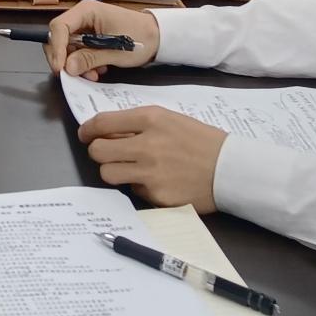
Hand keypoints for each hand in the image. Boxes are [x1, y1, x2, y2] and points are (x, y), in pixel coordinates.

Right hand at [46, 0, 160, 78]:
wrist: (158, 37)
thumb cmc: (140, 37)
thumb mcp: (115, 51)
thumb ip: (90, 58)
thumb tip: (67, 68)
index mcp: (86, 11)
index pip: (59, 27)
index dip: (56, 48)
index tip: (60, 68)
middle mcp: (82, 17)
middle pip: (59, 38)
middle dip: (65, 59)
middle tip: (75, 75)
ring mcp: (85, 27)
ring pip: (68, 47)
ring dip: (76, 64)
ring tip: (93, 74)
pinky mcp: (90, 37)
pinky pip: (78, 51)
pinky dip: (83, 63)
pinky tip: (98, 70)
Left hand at [78, 106, 225, 212]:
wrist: (229, 169)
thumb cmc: (201, 140)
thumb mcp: (169, 119)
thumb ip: (138, 123)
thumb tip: (108, 130)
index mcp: (150, 120)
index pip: (102, 122)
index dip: (87, 130)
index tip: (85, 134)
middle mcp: (147, 145)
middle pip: (98, 151)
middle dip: (97, 151)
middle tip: (106, 153)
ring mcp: (150, 173)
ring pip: (108, 173)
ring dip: (113, 170)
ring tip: (127, 168)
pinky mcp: (156, 196)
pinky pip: (133, 190)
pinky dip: (138, 186)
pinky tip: (156, 181)